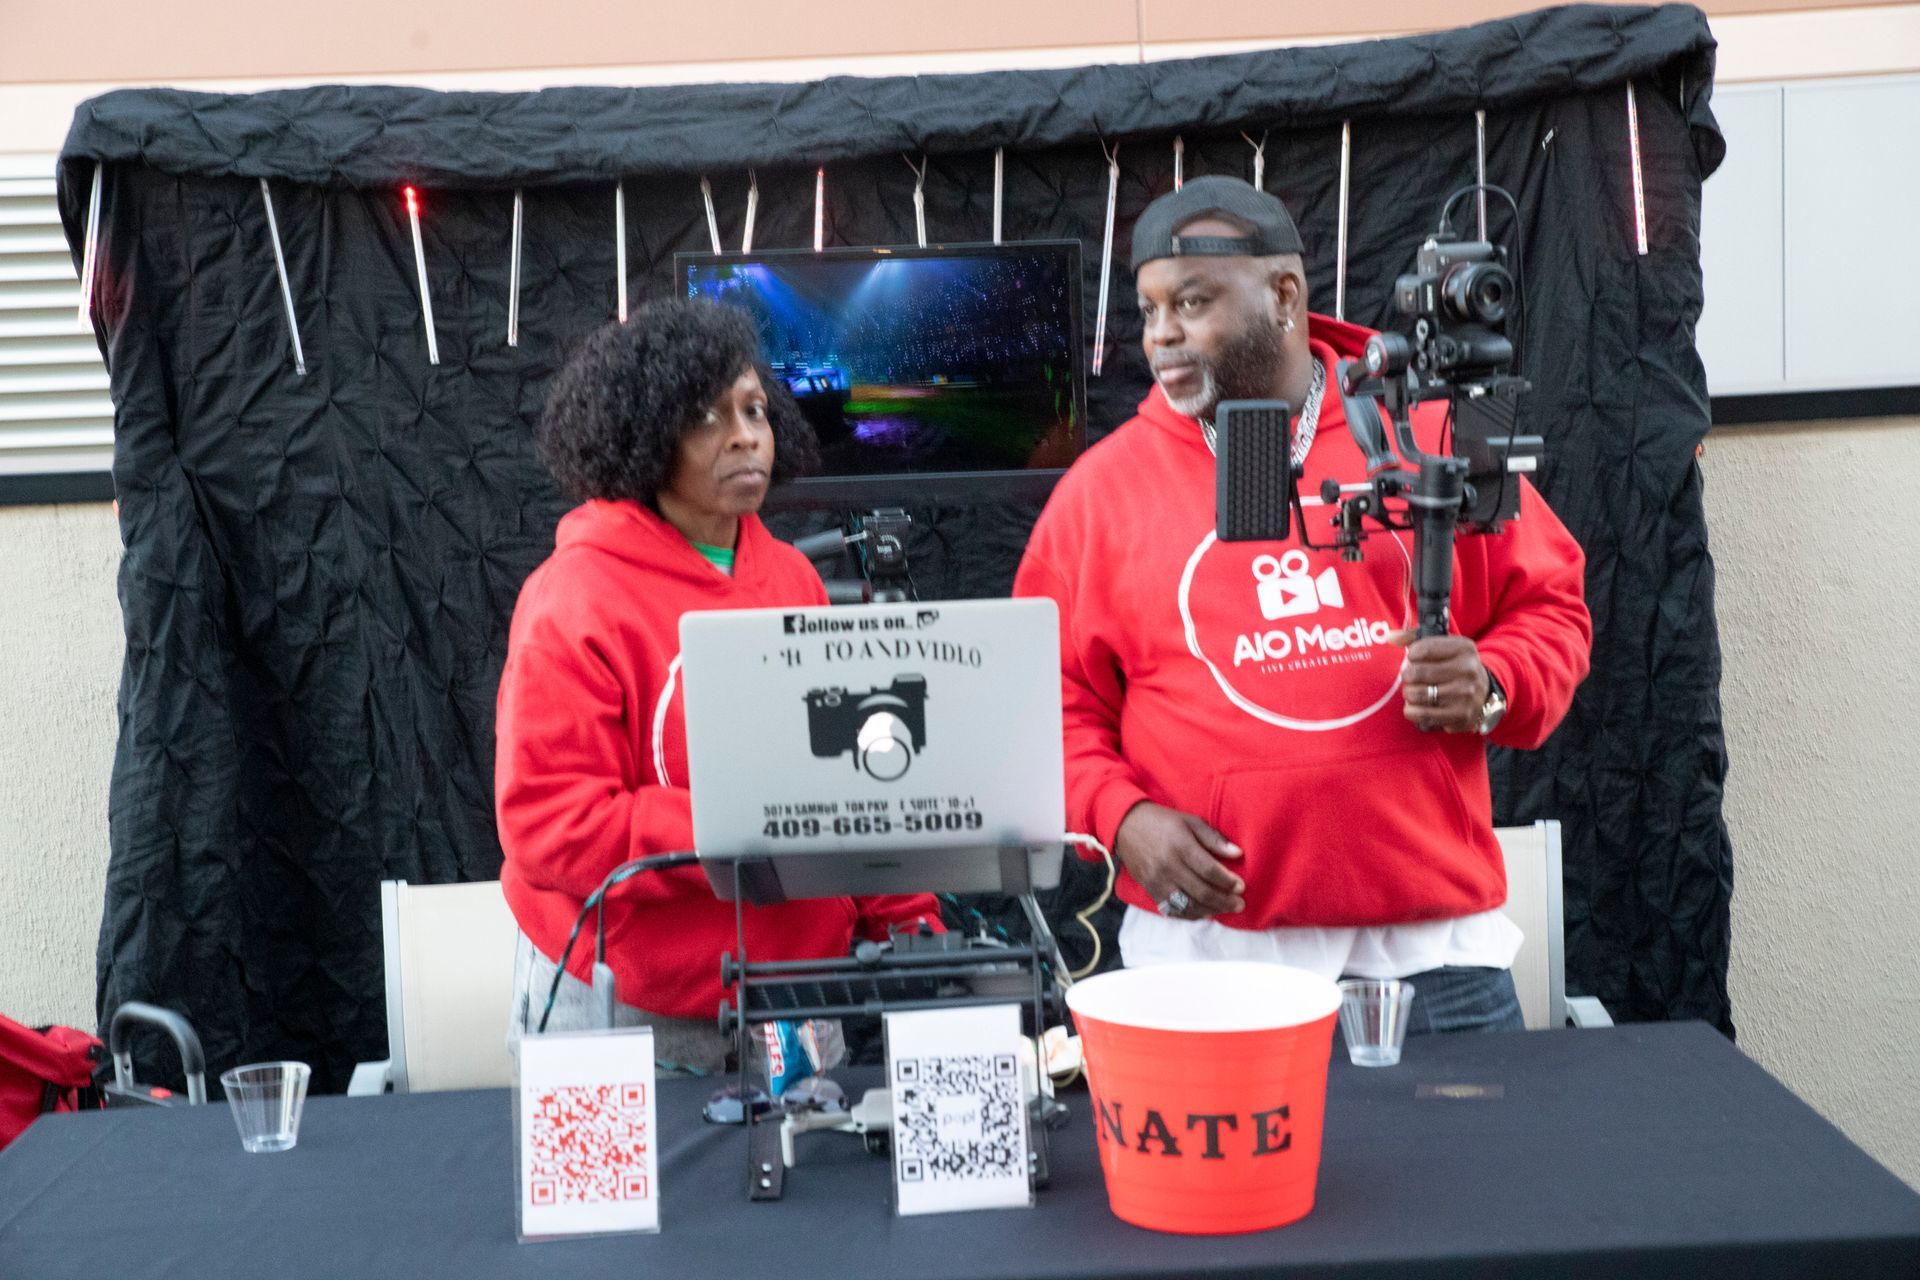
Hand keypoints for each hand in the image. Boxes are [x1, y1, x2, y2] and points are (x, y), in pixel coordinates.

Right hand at [1113, 802, 1244, 917]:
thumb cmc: (1162, 821)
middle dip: (1224, 901)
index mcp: (1181, 846)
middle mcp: (1168, 866)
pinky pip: (1173, 909)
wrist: (1125, 825)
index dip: (1228, 882)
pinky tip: (1204, 912)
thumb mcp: (1190, 821)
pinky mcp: (1149, 889)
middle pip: (1202, 891)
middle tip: (1239, 904)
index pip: (1210, 871)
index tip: (1241, 887)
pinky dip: (1190, 914)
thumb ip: (1214, 839)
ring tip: (1224, 909)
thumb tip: (1237, 854)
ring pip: (1188, 905)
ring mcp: (1157, 880)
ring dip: (1210, 910)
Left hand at [1388, 630, 1490, 733]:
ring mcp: (1466, 694)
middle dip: (1407, 676)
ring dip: (1408, 694)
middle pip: (1417, 673)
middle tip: (1410, 677)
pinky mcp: (1461, 715)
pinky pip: (1422, 715)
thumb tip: (1391, 637)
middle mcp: (1468, 670)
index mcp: (1463, 648)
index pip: (1423, 649)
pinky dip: (1412, 711)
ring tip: (1414, 691)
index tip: (1413, 658)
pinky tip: (1415, 706)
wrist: (1482, 691)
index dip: (1411, 655)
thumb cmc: (1454, 665)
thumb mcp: (1442, 646)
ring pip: (1417, 694)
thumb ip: (1415, 638)